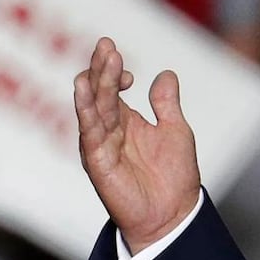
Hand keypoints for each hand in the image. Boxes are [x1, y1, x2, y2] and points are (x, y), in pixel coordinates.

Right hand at [74, 38, 200, 253]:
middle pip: (99, 92)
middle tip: (107, 45)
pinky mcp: (98, 161)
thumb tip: (166, 74)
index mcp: (126, 122)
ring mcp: (101, 145)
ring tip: (99, 60)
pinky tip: (84, 89)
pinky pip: (89, 131)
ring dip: (95, 83)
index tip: (128, 70)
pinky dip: (86, 109)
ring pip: (93, 107)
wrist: (174, 213)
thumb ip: (167, 103)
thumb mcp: (176, 130)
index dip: (115, 73)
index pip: (111, 89)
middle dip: (102, 68)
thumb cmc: (174, 176)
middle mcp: (109, 130)